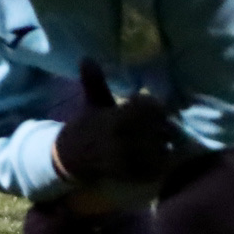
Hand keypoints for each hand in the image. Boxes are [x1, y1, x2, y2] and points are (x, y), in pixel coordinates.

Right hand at [52, 57, 176, 186]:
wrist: (70, 155)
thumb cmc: (86, 125)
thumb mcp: (91, 102)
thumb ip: (94, 81)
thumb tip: (86, 58)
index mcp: (110, 118)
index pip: (144, 109)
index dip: (152, 106)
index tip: (154, 107)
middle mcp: (117, 138)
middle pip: (153, 129)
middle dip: (160, 126)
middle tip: (164, 124)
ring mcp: (122, 158)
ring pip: (155, 150)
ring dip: (161, 144)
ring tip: (162, 140)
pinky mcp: (126, 174)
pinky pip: (150, 170)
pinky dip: (158, 164)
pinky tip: (158, 157)